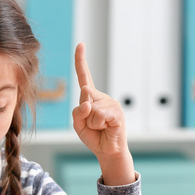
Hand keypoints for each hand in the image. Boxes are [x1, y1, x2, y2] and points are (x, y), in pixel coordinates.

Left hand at [72, 43, 134, 185]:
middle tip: (92, 125)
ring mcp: (111, 103)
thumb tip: (86, 103)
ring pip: (90, 109)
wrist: (107, 150)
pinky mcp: (117, 112)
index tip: (80, 44)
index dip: (81, 60)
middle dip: (82, 114)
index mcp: (91, 97)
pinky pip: (99, 115)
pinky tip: (107, 128)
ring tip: (100, 128)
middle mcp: (102, 97)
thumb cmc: (93, 135)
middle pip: (83, 96)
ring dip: (90, 123)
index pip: (84, 76)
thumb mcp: (78, 124)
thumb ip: (77, 112)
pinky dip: (98, 125)